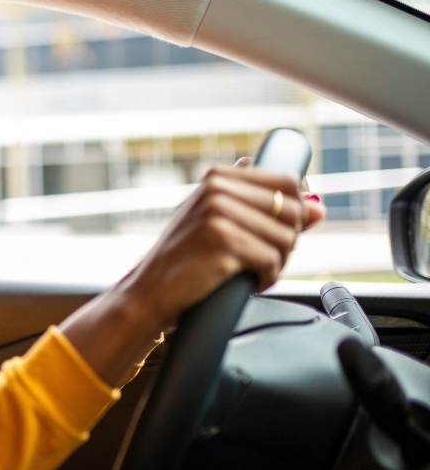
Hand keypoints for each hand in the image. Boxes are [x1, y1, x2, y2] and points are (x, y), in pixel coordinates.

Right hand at [59, 165, 321, 385]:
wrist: (150, 292)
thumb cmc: (186, 260)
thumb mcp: (220, 224)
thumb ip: (266, 210)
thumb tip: (320, 209)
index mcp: (217, 177)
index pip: (287, 180)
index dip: (297, 209)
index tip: (281, 231)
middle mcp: (217, 189)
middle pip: (293, 210)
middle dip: (287, 241)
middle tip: (263, 258)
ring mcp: (218, 213)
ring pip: (286, 238)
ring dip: (276, 263)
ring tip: (251, 272)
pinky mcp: (222, 241)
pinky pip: (271, 260)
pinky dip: (265, 279)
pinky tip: (247, 283)